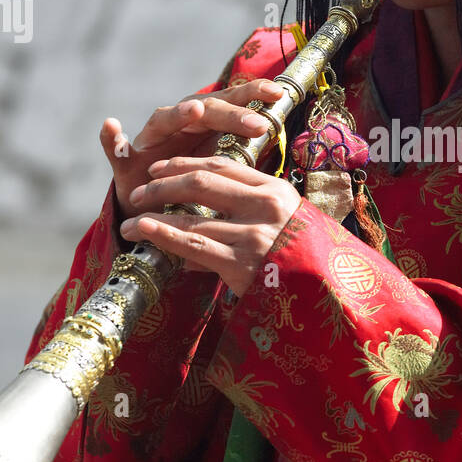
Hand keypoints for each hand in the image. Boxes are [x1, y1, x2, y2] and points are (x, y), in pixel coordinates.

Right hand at [100, 77, 286, 223]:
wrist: (151, 206)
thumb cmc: (190, 181)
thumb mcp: (219, 166)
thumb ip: (241, 149)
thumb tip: (274, 129)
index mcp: (205, 125)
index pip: (231, 104)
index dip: (252, 96)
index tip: (277, 93)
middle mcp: (178, 124)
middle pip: (206, 111)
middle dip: (230, 114)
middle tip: (256, 123)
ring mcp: (150, 140)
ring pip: (165, 120)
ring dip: (179, 114)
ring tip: (195, 111)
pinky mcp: (125, 159)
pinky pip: (115, 147)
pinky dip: (111, 138)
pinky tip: (111, 125)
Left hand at [119, 155, 301, 296]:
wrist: (332, 296)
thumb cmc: (305, 262)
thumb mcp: (284, 227)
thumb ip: (248, 218)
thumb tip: (208, 223)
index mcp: (276, 190)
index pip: (222, 166)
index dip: (184, 164)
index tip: (158, 169)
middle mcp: (265, 206)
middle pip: (202, 182)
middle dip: (162, 185)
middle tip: (139, 193)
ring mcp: (253, 235)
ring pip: (191, 215)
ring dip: (153, 217)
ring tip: (129, 224)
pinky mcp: (242, 264)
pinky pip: (194, 246)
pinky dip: (165, 237)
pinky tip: (145, 233)